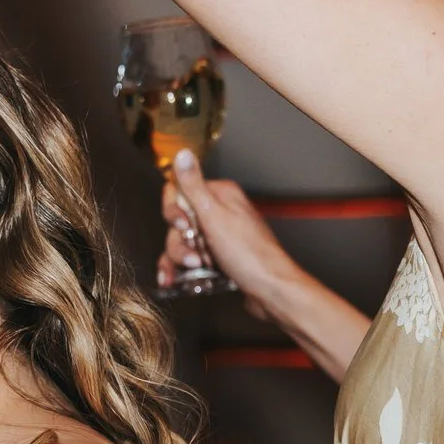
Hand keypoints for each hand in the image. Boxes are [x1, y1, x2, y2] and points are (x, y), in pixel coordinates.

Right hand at [161, 150, 294, 319]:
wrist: (270, 289)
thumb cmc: (248, 254)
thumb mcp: (214, 216)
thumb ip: (193, 185)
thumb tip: (182, 153)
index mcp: (221, 195)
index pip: (180, 191)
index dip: (175, 212)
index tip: (184, 226)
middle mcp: (220, 211)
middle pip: (179, 220)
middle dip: (179, 241)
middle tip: (195, 253)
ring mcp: (218, 235)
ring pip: (181, 241)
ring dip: (181, 256)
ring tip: (196, 267)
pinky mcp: (217, 255)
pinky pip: (189, 257)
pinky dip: (180, 268)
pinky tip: (173, 278)